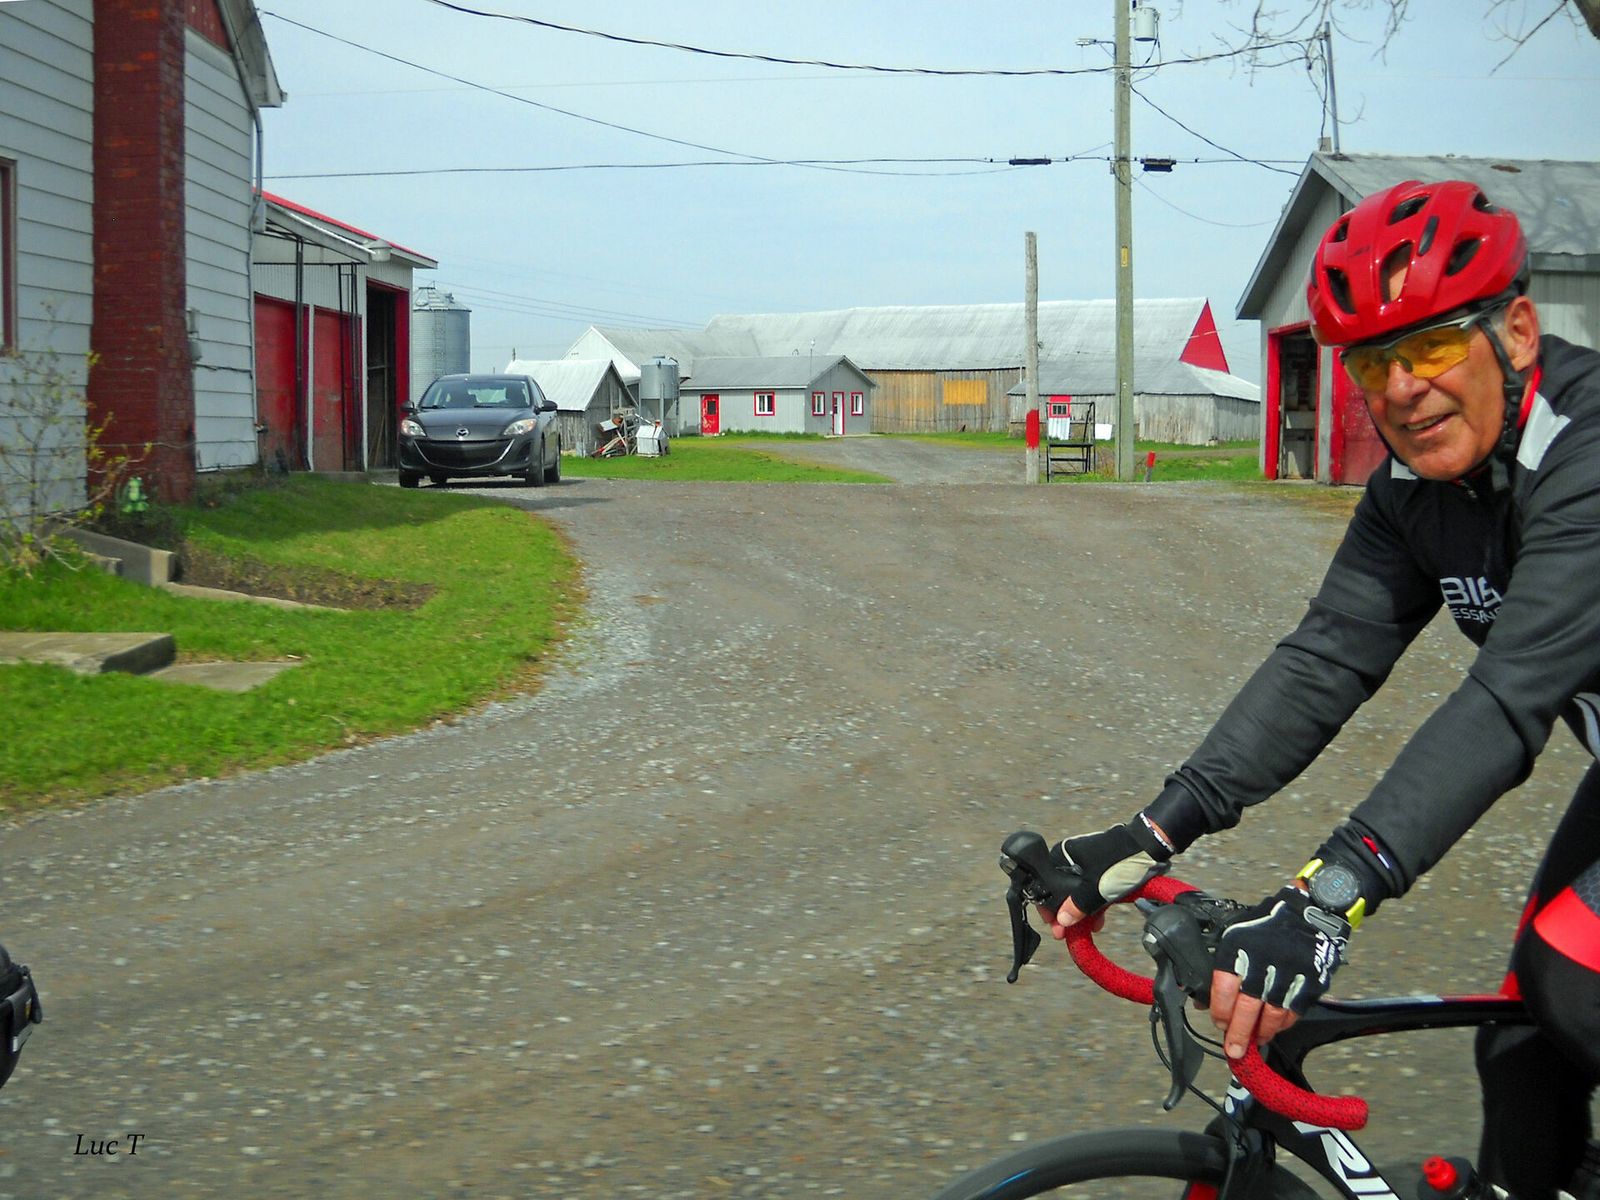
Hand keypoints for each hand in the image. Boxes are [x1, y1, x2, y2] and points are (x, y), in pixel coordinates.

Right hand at [1040, 821, 1168, 938]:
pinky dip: (1092, 905)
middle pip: (1061, 891)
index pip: (1046, 885)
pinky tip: (1097, 921)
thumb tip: (1062, 921)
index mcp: (1062, 856)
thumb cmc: (1120, 861)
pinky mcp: (1101, 869)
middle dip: (1065, 914)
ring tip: (1085, 931)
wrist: (1150, 845)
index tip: (1055, 926)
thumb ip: (1078, 905)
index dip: (1049, 909)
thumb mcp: (1097, 888)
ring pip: (1077, 893)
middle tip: (1067, 933)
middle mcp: (1071, 859)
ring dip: (1080, 913)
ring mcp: (1086, 864)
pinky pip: (1091, 890)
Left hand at [1210, 886, 1349, 1058]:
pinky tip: (1274, 1028)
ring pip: (1272, 1013)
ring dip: (1261, 1032)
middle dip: (1238, 1033)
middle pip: (1248, 1005)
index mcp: (1239, 945)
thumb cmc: (1265, 924)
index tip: (1218, 1023)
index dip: (1219, 1010)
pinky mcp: (1310, 979)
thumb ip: (1220, 966)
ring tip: (1254, 1040)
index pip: (1223, 985)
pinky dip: (1283, 1024)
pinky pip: (1294, 1011)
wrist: (1310, 909)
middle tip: (1233, 1049)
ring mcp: (1289, 970)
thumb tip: (1203, 1002)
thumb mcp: (1235, 933)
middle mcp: (1263, 958)